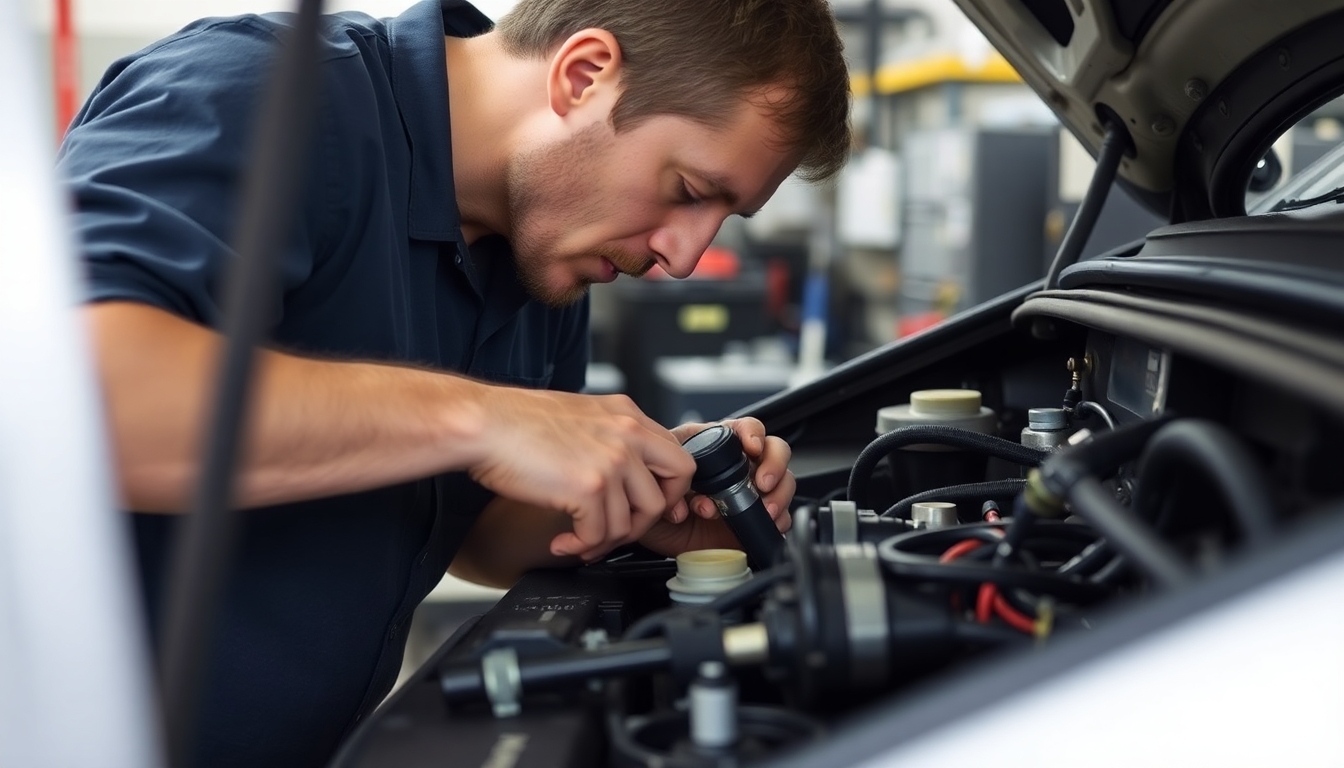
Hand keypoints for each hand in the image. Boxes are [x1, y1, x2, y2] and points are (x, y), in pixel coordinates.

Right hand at [467, 387, 694, 561]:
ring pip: (632, 521)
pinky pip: (599, 534)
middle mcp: (628, 434)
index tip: (655, 509)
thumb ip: (609, 438)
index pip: (677, 456)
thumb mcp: (580, 416)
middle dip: (648, 518)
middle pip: (671, 489)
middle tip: (619, 529)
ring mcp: (613, 461)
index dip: (670, 490)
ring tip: (578, 539)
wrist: (482, 424)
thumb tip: (623, 475)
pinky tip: (562, 541)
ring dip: (604, 540)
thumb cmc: (516, 422)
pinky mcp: (590, 487)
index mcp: (627, 415)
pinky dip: (580, 546)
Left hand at [640, 418, 793, 556]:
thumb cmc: (655, 494)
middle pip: (775, 451)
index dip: (754, 433)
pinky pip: (781, 516)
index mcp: (716, 446)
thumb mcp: (656, 475)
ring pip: (784, 483)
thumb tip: (694, 500)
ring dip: (777, 495)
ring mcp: (751, 491)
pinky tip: (759, 523)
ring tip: (762, 509)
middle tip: (763, 482)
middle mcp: (739, 465)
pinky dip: (777, 520)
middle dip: (775, 464)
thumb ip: (673, 480)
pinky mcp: (755, 518)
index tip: (751, 447)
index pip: (746, 428)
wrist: (656, 530)